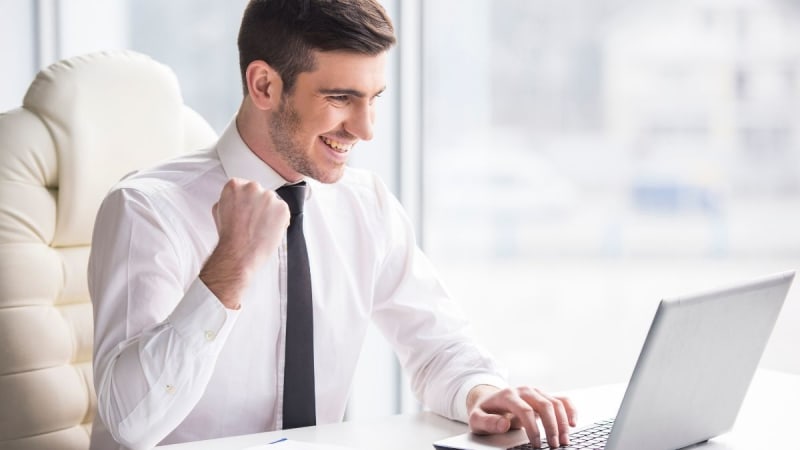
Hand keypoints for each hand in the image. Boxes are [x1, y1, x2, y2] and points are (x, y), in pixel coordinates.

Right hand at [200, 178, 289, 307]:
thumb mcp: (218, 211)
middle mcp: (252, 187)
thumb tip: (234, 200)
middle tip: (252, 221)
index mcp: (235, 185)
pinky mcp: (282, 208)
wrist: (239, 252)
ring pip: (272, 203)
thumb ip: (229, 200)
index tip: (245, 209)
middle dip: (258, 205)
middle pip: (259, 193)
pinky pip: (283, 212)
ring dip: (269, 213)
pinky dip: (279, 221)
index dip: (245, 200)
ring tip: (259, 228)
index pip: (244, 187)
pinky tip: (268, 230)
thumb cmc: (229, 236)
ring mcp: (269, 197)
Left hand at [467, 384, 576, 448]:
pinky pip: (561, 399)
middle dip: (552, 427)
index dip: (533, 429)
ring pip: (555, 403)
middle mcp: (524, 390)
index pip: (525, 411)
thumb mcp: (476, 419)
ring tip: (565, 440)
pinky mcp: (543, 395)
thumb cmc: (484, 411)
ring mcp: (535, 391)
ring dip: (563, 422)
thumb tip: (504, 423)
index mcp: (507, 395)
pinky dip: (570, 409)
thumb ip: (487, 422)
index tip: (536, 444)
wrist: (488, 399)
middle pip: (544, 405)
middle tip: (555, 445)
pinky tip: (573, 422)